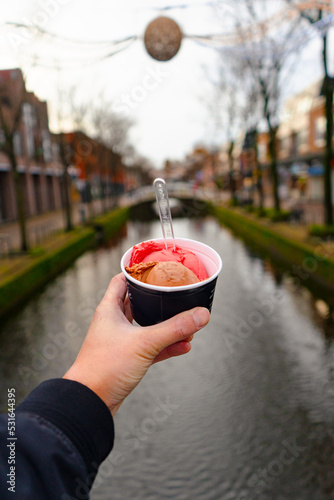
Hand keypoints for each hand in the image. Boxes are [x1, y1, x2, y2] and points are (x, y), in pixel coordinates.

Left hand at [64, 273, 209, 414]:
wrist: (90, 402)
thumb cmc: (105, 367)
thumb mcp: (145, 343)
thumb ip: (174, 328)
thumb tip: (201, 315)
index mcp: (109, 309)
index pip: (123, 280)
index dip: (139, 272)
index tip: (157, 268)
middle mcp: (113, 322)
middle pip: (138, 302)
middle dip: (159, 300)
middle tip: (177, 294)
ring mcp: (120, 341)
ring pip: (147, 326)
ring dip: (167, 326)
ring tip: (188, 324)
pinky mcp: (127, 359)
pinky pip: (151, 348)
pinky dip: (166, 346)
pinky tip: (184, 346)